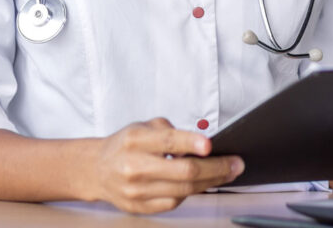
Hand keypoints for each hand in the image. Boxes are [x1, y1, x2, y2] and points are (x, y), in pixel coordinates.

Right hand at [87, 118, 243, 212]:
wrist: (97, 169)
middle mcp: (134, 165)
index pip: (168, 141)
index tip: (210, 145)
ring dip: (211, 182)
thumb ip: (170, 131)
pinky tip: (203, 184)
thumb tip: (201, 143)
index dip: (191, 143)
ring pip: (183, 189)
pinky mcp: (140, 207)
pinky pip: (174, 202)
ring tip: (227, 173)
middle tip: (235, 163)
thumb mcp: (143, 125)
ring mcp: (137, 190)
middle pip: (182, 171)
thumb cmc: (126, 144)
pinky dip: (191, 192)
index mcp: (135, 139)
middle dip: (215, 168)